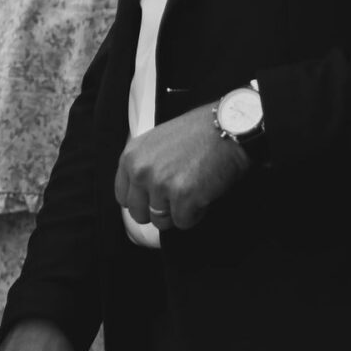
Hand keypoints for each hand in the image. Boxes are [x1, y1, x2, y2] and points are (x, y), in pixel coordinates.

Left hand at [114, 103, 245, 232]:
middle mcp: (141, 171)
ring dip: (179, 212)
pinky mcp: (183, 197)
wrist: (227, 127)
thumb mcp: (157, 142)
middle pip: (139, 214)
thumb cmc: (197, 133)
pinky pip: (184, 222)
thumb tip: (141, 194)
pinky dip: (196, 214)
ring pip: (161, 221)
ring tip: (192, 191)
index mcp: (131, 156)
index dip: (142, 202)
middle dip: (159, 211)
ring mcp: (161, 184)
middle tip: (177, 198)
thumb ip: (144, 165)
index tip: (154, 200)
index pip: (123, 197)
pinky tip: (203, 194)